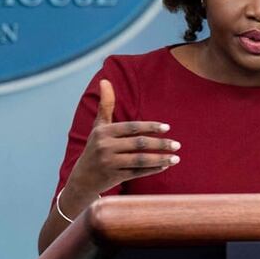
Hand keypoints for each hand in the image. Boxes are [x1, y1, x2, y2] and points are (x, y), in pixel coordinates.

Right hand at [63, 78, 180, 197]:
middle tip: (177, 145)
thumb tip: (104, 80)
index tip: (167, 128)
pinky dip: (152, 170)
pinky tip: (164, 166)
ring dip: (160, 159)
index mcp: (103, 132)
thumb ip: (106, 104)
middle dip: (160, 144)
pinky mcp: (114, 177)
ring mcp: (109, 163)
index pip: (131, 127)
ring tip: (176, 158)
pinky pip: (137, 173)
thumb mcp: (98, 126)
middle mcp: (104, 147)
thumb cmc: (95, 147)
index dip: (150, 127)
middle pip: (138, 144)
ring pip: (140, 160)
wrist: (83, 178)